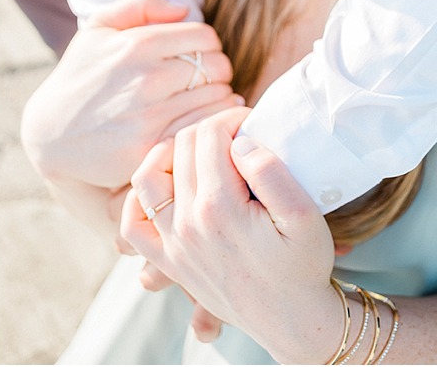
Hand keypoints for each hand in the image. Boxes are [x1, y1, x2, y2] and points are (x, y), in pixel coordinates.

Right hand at [21, 0, 238, 188]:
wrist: (49, 134)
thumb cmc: (81, 75)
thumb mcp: (99, 27)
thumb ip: (141, 4)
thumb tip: (185, 9)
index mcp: (138, 45)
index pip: (206, 37)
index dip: (209, 44)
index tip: (199, 55)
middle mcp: (147, 79)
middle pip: (218, 66)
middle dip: (217, 70)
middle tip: (205, 79)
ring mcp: (149, 117)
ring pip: (217, 98)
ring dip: (218, 97)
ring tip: (204, 99)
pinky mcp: (150, 150)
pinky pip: (202, 129)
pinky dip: (210, 124)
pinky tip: (201, 121)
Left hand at [121, 108, 339, 361]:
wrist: (293, 319)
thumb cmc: (303, 265)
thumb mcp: (303, 213)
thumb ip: (270, 171)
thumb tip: (240, 142)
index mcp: (220, 207)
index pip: (210, 134)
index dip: (233, 117)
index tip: (254, 123)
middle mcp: (188, 223)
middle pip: (182, 147)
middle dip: (211, 128)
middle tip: (239, 134)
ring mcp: (173, 244)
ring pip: (149, 177)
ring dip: (171, 152)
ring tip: (201, 149)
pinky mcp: (169, 261)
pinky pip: (133, 223)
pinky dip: (141, 198)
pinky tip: (168, 186)